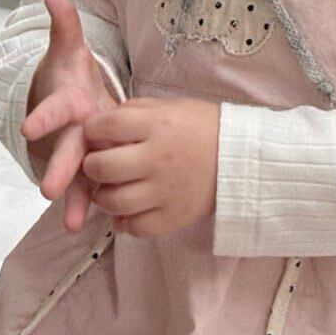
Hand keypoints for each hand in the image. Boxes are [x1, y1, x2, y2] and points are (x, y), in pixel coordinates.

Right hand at [18, 0, 123, 232]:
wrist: (71, 101)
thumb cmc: (72, 75)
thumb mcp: (70, 50)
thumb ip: (65, 26)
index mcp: (67, 104)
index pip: (52, 110)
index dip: (42, 118)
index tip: (30, 129)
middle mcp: (69, 132)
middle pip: (64, 151)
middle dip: (57, 169)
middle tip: (48, 190)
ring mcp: (79, 152)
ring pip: (77, 178)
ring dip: (75, 200)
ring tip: (74, 224)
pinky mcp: (92, 166)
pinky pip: (94, 188)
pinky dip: (96, 206)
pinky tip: (106, 226)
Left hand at [80, 96, 220, 238]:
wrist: (244, 159)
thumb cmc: (204, 129)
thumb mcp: (172, 107)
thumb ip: (136, 111)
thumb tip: (102, 126)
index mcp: (157, 126)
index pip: (105, 126)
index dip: (91, 129)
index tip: (96, 133)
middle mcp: (158, 159)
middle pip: (101, 167)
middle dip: (93, 164)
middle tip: (101, 164)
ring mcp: (165, 192)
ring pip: (113, 202)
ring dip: (105, 196)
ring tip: (113, 189)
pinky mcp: (173, 217)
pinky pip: (135, 227)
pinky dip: (126, 222)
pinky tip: (130, 210)